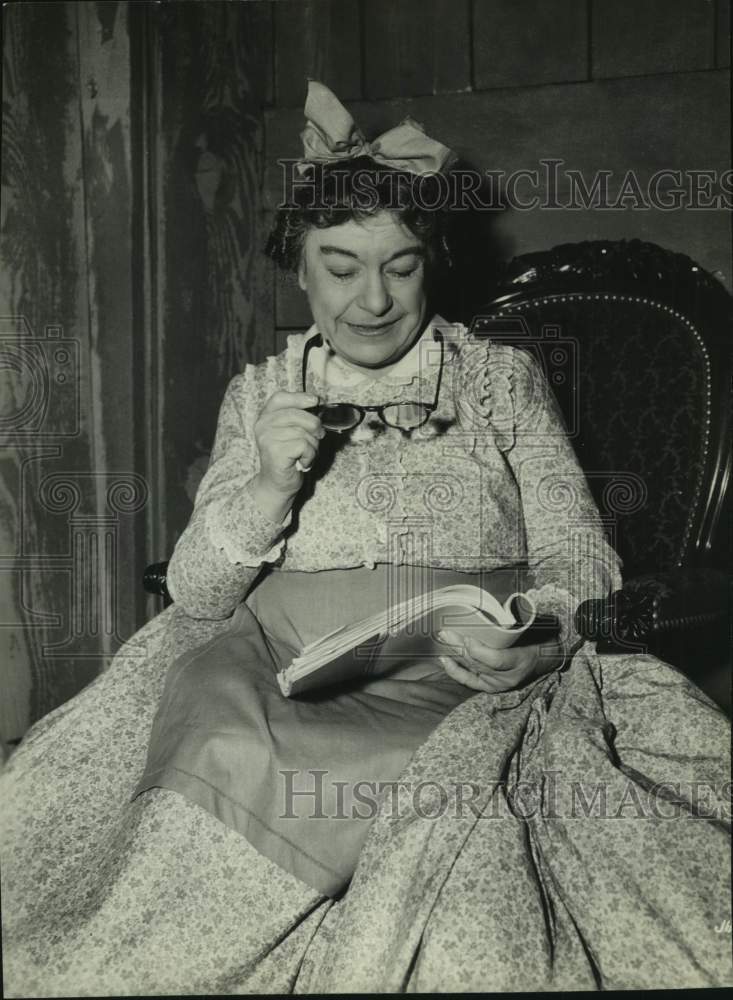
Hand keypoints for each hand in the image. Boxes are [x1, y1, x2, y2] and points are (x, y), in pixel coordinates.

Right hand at [250, 390, 323, 519]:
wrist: (277, 484)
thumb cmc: (289, 457)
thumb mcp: (291, 432)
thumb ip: (299, 417)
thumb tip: (317, 402)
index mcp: (265, 417)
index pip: (280, 398)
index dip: (299, 397)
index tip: (316, 400)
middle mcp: (263, 425)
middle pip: (298, 415)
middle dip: (314, 426)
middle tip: (318, 437)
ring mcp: (267, 438)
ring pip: (304, 432)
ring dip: (313, 445)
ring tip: (305, 454)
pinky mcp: (276, 451)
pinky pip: (304, 445)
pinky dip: (310, 455)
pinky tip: (302, 462)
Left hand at [436, 628, 564, 692]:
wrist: (548, 659)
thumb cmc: (540, 639)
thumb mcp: (533, 629)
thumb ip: (515, 622)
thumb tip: (496, 609)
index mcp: (521, 661)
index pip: (496, 660)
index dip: (479, 650)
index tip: (467, 637)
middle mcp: (508, 677)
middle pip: (479, 662)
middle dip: (460, 646)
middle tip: (445, 632)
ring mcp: (499, 684)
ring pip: (472, 669)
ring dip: (455, 653)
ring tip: (443, 639)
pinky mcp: (491, 687)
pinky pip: (469, 681)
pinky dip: (455, 670)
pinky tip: (445, 660)